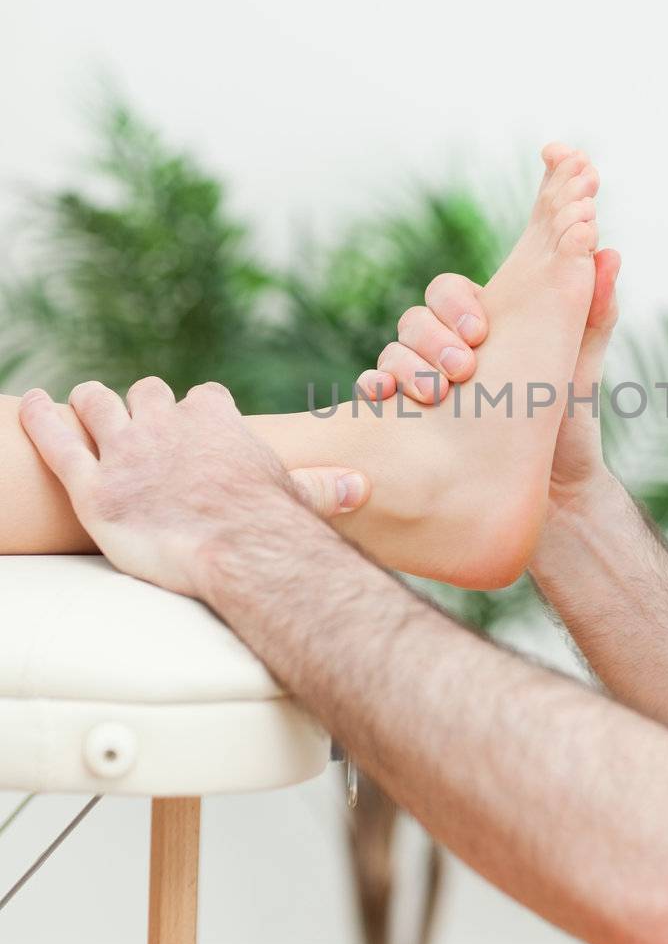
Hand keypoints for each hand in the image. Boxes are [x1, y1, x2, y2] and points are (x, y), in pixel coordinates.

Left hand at [18, 378, 368, 597]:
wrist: (241, 550)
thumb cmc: (274, 527)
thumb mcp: (299, 496)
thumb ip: (320, 485)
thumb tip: (359, 486)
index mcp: (217, 419)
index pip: (203, 398)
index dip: (196, 411)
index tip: (196, 425)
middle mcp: (167, 422)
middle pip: (146, 393)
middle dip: (141, 405)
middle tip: (135, 424)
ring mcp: (127, 451)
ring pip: (98, 404)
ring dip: (91, 403)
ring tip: (83, 405)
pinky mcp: (94, 488)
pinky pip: (56, 440)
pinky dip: (39, 419)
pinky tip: (29, 405)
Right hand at [359, 247, 621, 508]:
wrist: (554, 497)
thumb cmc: (569, 428)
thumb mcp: (581, 369)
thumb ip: (594, 312)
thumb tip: (609, 250)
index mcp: (487, 329)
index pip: (450, 292)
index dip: (457, 302)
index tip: (481, 330)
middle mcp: (449, 351)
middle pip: (416, 318)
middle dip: (434, 337)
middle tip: (464, 368)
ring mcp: (423, 383)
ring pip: (394, 351)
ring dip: (408, 365)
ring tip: (438, 394)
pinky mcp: (406, 420)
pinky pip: (374, 390)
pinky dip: (373, 386)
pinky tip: (384, 396)